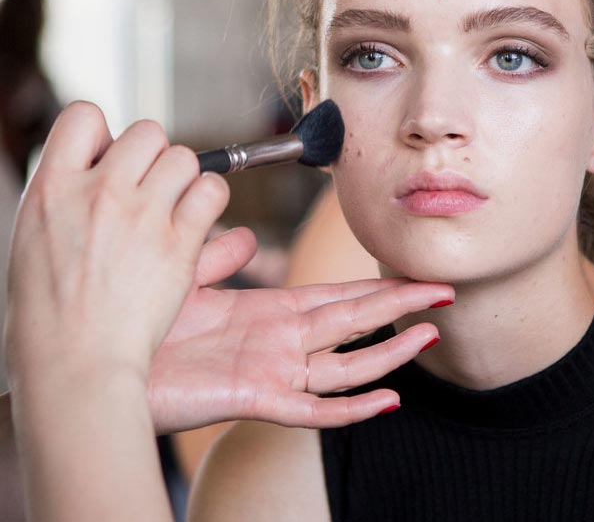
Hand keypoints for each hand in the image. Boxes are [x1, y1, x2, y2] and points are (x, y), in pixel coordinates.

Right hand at [5, 102, 228, 387]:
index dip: (104, 132)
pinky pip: (211, 191)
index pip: (84, 115)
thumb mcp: (33, 241)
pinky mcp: (179, 242)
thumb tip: (98, 167)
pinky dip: (209, 200)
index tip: (108, 159)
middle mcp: (98, 193)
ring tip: (173, 208)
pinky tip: (195, 221)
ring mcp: (141, 216)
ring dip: (185, 178)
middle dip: (153, 155)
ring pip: (185, 157)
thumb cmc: (49, 315)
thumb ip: (67, 198)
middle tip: (149, 189)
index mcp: (52, 189)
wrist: (76, 365)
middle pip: (147, 132)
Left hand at [150, 227, 451, 431]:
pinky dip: (352, 408)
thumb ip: (217, 255)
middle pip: (355, 321)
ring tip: (430, 333)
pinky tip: (388, 400)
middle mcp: (279, 342)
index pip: (336, 296)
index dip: (376, 285)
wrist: (97, 364)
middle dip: (400, 307)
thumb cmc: (138, 324)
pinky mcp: (255, 398)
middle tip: (444, 292)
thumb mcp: (185, 276)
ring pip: (347, 364)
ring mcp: (272, 372)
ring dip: (390, 352)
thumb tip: (241, 236)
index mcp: (267, 313)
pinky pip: (313, 409)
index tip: (411, 273)